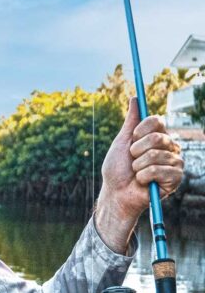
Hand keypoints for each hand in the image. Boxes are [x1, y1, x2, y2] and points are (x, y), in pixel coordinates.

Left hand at [96, 97, 183, 250]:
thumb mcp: (121, 142)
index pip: (157, 121)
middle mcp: (170, 147)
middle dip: (137, 150)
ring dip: (138, 166)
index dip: (141, 130)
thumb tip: (135, 98)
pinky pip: (159, 170)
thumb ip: (131, 121)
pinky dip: (144, 177)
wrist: (116, 193)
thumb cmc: (117, 170)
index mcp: (158, 136)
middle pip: (157, 137)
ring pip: (156, 155)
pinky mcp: (176, 178)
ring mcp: (175, 162)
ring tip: (136, 173)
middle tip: (133, 160)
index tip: (132, 140)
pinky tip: (143, 182)